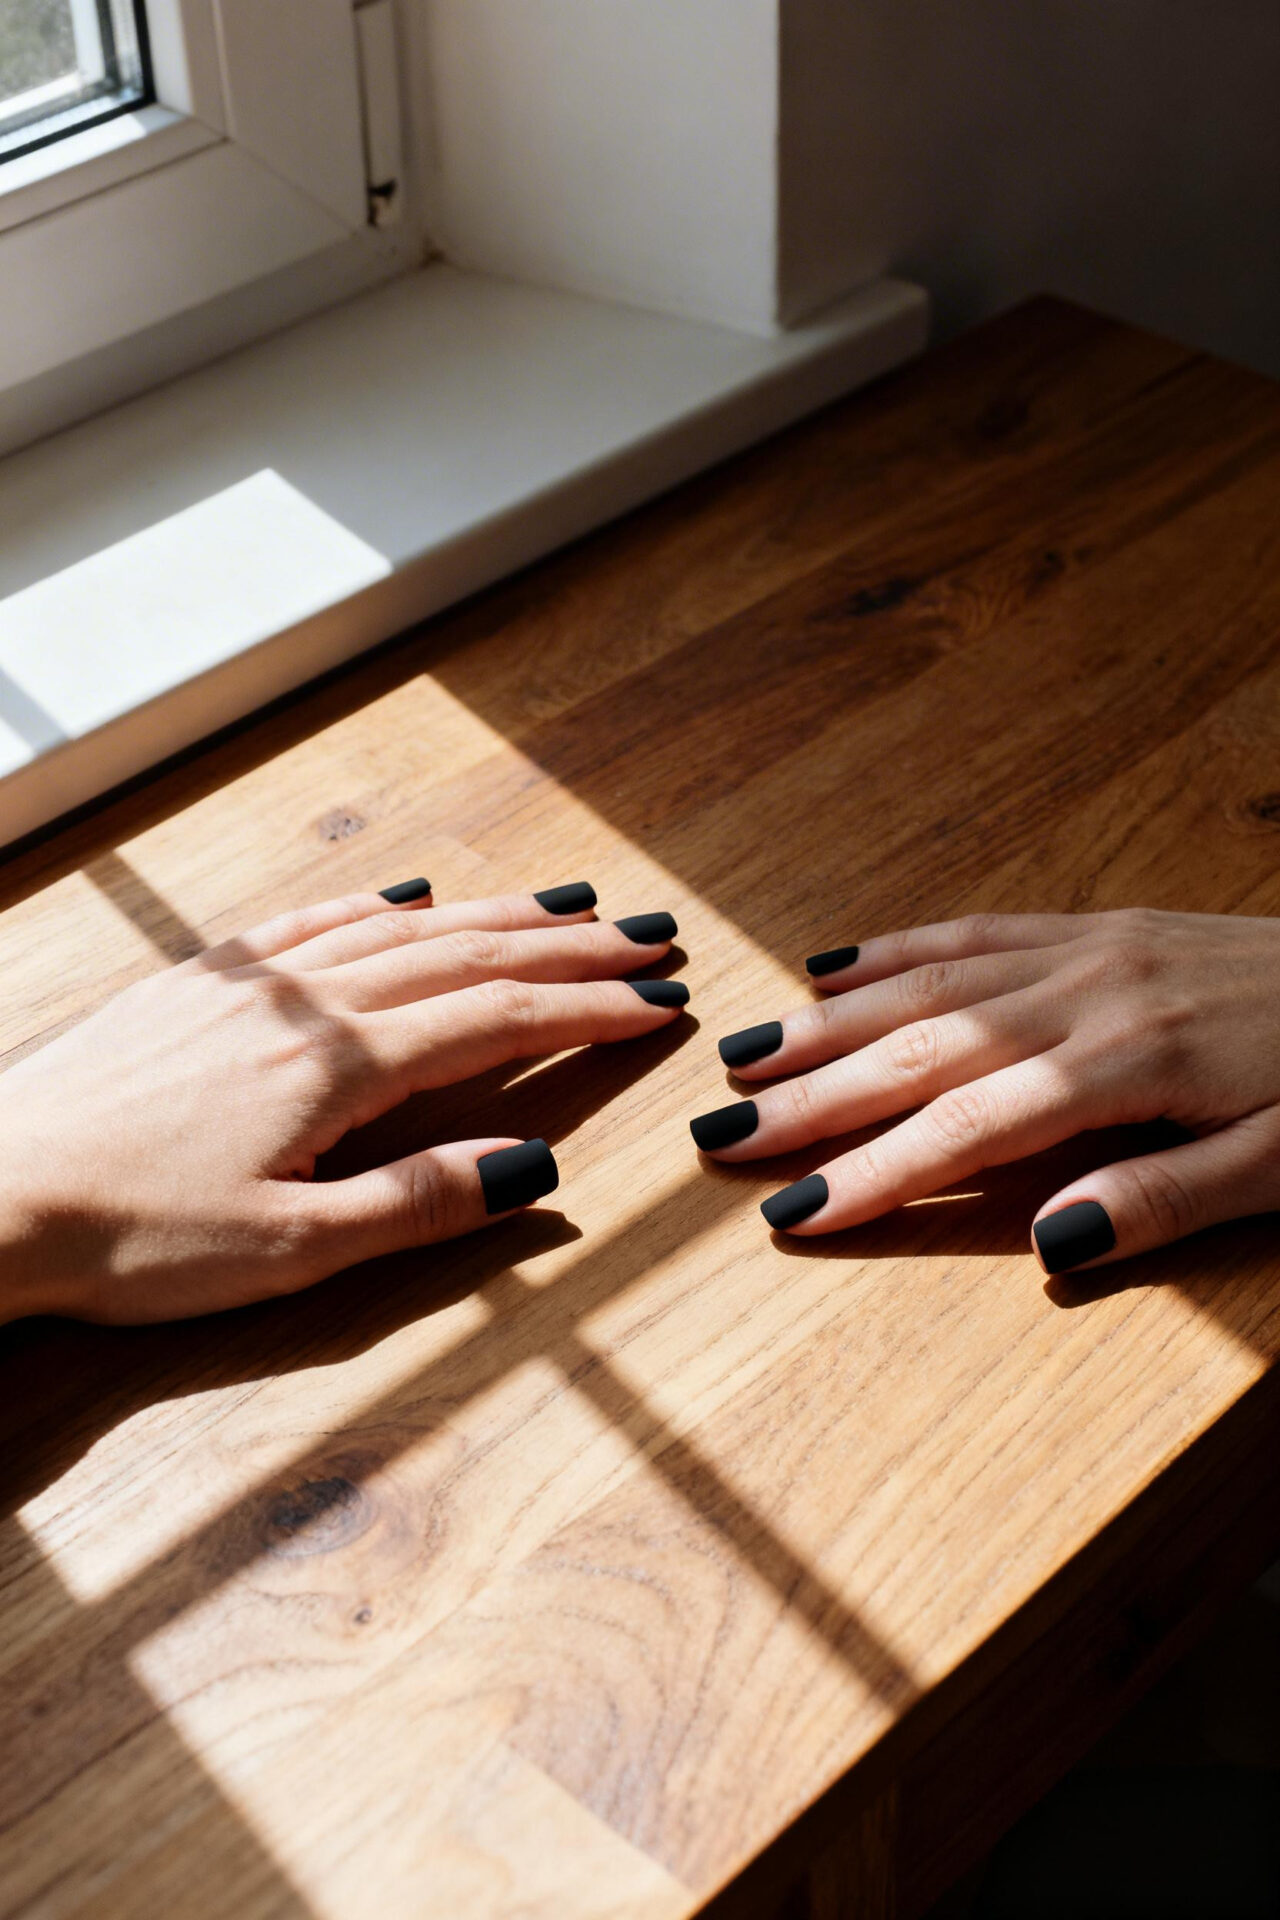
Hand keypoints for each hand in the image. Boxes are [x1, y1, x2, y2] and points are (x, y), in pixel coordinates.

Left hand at [0, 882, 685, 1324]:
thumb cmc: (132, 1237)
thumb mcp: (290, 1251)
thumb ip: (419, 1202)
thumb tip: (534, 1168)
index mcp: (342, 1065)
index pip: (498, 1019)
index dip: (588, 1011)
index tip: (658, 1004)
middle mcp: (310, 1003)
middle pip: (466, 957)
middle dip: (566, 951)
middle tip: (646, 939)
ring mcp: (253, 982)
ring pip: (401, 928)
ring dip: (493, 916)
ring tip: (564, 910)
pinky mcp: (202, 983)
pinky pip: (312, 922)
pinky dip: (378, 906)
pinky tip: (408, 897)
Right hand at [690, 910, 1279, 1273]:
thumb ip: (1163, 1201)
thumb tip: (1044, 1244)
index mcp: (1128, 1062)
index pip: (968, 1127)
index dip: (874, 1173)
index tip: (792, 1210)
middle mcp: (1088, 992)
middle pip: (922, 1049)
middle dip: (814, 1096)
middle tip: (719, 1131)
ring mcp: (1089, 949)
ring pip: (931, 985)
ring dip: (831, 1023)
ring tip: (743, 1056)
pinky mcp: (1101, 926)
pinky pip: (978, 932)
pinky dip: (898, 950)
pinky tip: (835, 969)